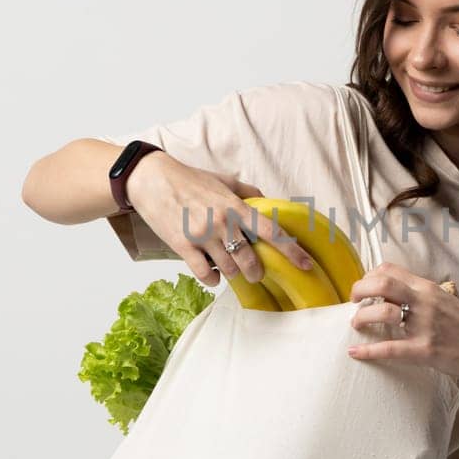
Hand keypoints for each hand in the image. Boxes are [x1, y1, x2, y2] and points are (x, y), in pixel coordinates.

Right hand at [127, 153, 314, 286]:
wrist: (152, 180)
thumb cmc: (189, 179)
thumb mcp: (224, 180)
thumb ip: (248, 193)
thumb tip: (268, 203)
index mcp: (235, 206)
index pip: (271, 231)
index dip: (292, 251)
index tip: (306, 264)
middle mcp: (222, 222)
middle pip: (250, 260)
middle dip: (256, 271)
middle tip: (256, 272)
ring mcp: (201, 236)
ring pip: (229, 269)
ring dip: (234, 274)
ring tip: (231, 269)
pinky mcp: (183, 247)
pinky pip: (205, 274)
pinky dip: (213, 279)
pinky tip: (213, 274)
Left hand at [346, 263, 458, 385]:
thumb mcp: (446, 302)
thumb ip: (422, 297)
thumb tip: (396, 296)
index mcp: (428, 288)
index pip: (390, 270)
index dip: (368, 276)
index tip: (363, 289)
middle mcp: (425, 302)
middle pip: (382, 283)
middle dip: (359, 290)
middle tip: (353, 302)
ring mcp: (425, 326)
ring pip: (383, 313)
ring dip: (362, 318)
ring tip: (357, 325)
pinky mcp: (426, 350)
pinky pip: (391, 348)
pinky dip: (368, 351)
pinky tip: (355, 352)